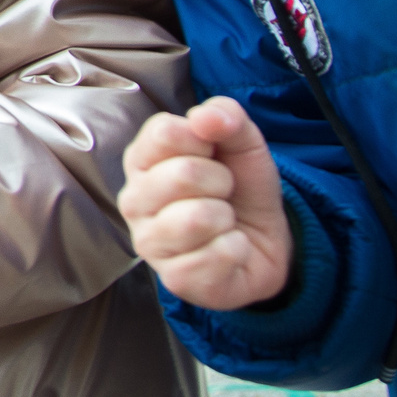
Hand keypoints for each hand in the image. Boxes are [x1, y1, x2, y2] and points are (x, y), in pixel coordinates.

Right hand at [119, 99, 291, 310]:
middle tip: (222, 192)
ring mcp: (148, 243)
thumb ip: (226, 117)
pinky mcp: (173, 279)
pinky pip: (216, 255)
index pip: (164, 132)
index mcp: (142, 160)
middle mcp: (134, 200)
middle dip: (221, 181)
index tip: (211, 152)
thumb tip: (206, 118)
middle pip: (183, 174)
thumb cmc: (239, 187)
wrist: (262, 241)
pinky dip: (236, 249)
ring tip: (222, 221)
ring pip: (197, 218)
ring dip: (226, 217)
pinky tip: (227, 249)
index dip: (204, 139)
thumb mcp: (242, 143)